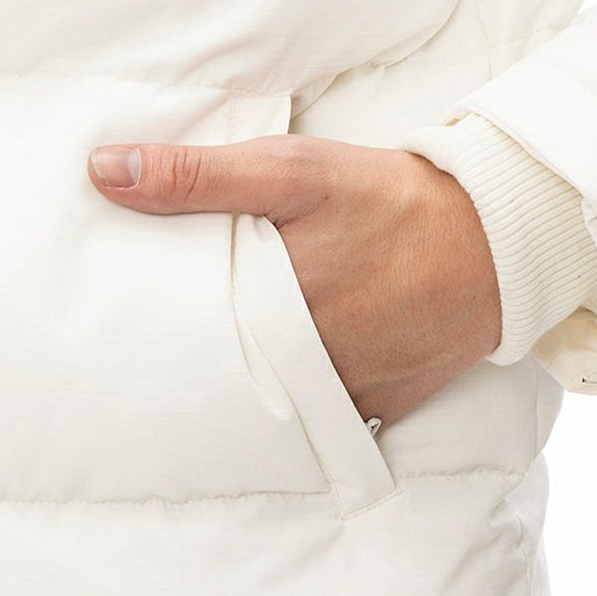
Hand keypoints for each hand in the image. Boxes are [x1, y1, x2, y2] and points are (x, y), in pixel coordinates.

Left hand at [87, 135, 501, 426]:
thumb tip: (102, 172)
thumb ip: (195, 176)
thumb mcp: (290, 172)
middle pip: (227, 380)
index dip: (149, 338)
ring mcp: (344, 391)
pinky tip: (281, 403)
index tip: (121, 337)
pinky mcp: (381, 403)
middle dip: (191, 375)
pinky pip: (327, 423)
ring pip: (273, 409)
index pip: (184, 338)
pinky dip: (303, 415)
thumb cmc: (387, 200)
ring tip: (204, 388)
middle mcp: (302, 362)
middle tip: (151, 367)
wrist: (494, 240)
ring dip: (245, 399)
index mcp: (269, 307)